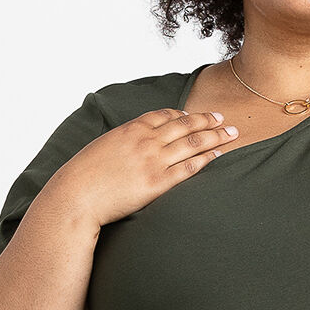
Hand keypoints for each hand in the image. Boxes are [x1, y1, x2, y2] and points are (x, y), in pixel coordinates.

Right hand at [57, 108, 238, 226]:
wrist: (77, 195)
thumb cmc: (84, 176)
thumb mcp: (103, 147)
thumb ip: (123, 143)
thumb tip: (131, 144)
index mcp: (131, 129)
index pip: (164, 115)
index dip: (183, 114)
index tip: (196, 114)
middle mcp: (145, 140)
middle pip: (184, 125)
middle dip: (207, 120)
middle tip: (223, 119)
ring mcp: (153, 161)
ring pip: (192, 143)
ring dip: (215, 136)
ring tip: (232, 133)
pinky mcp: (157, 182)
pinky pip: (189, 167)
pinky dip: (207, 158)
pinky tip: (219, 154)